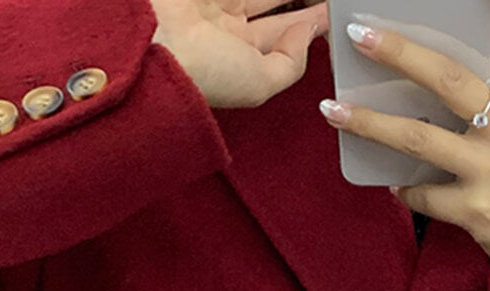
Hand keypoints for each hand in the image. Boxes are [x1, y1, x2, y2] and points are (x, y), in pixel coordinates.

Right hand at [150, 0, 329, 107]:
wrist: (153, 43)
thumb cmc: (202, 72)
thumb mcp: (258, 84)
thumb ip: (289, 64)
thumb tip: (308, 35)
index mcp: (235, 57)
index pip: (280, 35)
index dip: (310, 22)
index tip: (335, 12)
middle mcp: (222, 25)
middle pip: (273, 2)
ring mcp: (209, 0)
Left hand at [317, 0, 489, 290]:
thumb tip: (436, 79)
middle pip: (447, 80)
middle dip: (399, 53)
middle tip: (359, 35)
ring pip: (419, 139)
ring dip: (370, 123)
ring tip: (334, 111)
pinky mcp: (476, 211)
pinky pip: (423, 195)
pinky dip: (403, 189)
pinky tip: (393, 183)